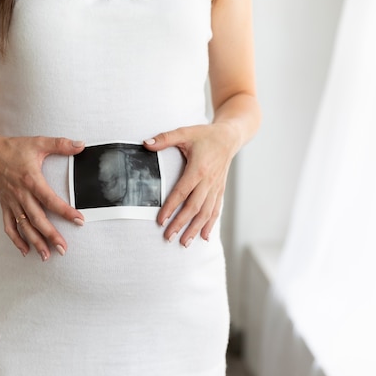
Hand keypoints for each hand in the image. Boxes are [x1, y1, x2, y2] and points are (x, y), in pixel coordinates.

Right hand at [0, 134, 85, 260]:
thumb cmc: (15, 148)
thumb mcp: (39, 142)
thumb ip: (61, 144)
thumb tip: (81, 144)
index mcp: (31, 180)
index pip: (51, 200)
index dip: (66, 211)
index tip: (79, 220)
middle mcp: (21, 194)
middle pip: (37, 219)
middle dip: (50, 235)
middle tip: (64, 249)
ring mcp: (12, 202)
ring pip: (24, 226)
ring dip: (35, 242)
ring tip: (47, 256)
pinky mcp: (5, 206)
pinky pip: (9, 226)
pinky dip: (16, 240)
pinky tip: (25, 251)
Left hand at [143, 123, 238, 246]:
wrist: (230, 137)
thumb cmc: (205, 135)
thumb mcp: (185, 132)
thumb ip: (165, 138)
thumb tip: (145, 144)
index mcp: (198, 169)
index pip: (182, 192)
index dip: (171, 207)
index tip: (160, 220)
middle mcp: (209, 181)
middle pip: (194, 207)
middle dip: (181, 224)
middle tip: (168, 237)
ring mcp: (216, 188)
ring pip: (206, 213)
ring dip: (195, 229)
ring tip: (184, 243)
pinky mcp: (220, 191)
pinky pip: (216, 210)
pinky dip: (210, 225)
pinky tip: (204, 237)